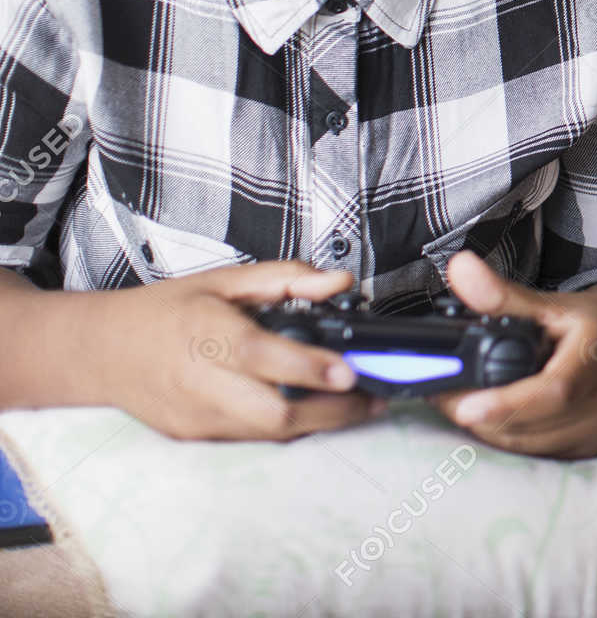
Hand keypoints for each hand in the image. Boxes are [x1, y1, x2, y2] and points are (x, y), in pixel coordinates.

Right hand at [94, 260, 381, 440]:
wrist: (102, 351)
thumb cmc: (167, 311)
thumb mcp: (225, 280)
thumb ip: (286, 279)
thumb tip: (339, 282)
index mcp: (206, 334)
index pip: (263, 357)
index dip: (310, 368)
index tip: (351, 370)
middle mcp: (200, 383)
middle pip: (272, 413)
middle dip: (331, 411)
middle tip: (372, 399)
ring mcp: (196, 417)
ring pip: (268, 434)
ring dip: (318, 423)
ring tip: (356, 406)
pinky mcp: (195, 437)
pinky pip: (252, 438)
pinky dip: (287, 427)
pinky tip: (312, 411)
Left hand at [428, 251, 596, 457]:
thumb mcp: (554, 304)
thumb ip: (503, 295)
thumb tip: (459, 267)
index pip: (554, 391)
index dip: (508, 403)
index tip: (464, 406)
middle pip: (532, 425)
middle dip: (479, 415)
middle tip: (442, 394)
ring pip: (528, 446)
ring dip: (489, 429)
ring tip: (461, 402)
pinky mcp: (588, 450)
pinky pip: (537, 454)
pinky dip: (508, 438)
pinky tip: (492, 417)